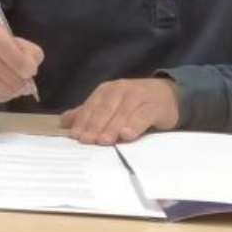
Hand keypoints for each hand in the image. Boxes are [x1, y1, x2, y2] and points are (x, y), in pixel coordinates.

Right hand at [0, 21, 43, 102]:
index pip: (1, 44)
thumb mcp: (23, 46)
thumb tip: (29, 72)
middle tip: (26, 86)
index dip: (17, 60)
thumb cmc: (6, 51)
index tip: (30, 72)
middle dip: (14, 79)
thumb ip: (30, 55)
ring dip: (6, 89)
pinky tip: (5, 92)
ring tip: (17, 90)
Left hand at [59, 77, 179, 144]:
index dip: (82, 121)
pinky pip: (142, 116)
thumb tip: (64, 122)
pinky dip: (134, 125)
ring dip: (112, 127)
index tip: (75, 136)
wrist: (168, 95)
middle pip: (104, 109)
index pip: (91, 106)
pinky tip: (127, 135)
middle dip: (94, 125)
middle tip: (86, 141)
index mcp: (106, 91)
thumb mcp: (111, 106)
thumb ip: (89, 114)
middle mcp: (120, 90)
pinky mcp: (154, 106)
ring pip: (122, 113)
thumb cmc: (134, 103)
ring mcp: (138, 96)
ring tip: (103, 141)